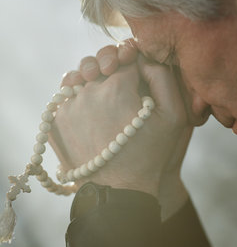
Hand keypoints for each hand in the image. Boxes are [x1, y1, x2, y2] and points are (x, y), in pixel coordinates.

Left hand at [49, 60, 186, 199]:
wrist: (118, 189)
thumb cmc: (150, 154)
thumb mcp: (174, 115)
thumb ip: (162, 76)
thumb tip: (141, 58)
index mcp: (117, 87)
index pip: (125, 57)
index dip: (134, 62)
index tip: (136, 73)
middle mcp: (87, 92)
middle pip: (99, 64)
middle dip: (111, 68)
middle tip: (119, 84)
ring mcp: (65, 108)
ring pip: (77, 78)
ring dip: (89, 79)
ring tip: (101, 94)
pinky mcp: (52, 123)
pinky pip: (63, 99)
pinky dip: (75, 98)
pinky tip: (88, 110)